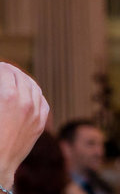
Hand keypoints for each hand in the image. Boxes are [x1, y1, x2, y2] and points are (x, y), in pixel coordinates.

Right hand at [0, 63, 48, 185]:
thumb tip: (4, 87)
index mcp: (8, 96)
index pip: (5, 71)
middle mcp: (26, 103)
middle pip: (20, 77)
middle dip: (9, 71)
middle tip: (2, 69)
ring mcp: (36, 114)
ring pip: (34, 88)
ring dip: (23, 79)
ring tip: (13, 77)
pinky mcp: (40, 125)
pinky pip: (42, 102)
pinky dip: (34, 94)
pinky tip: (28, 93)